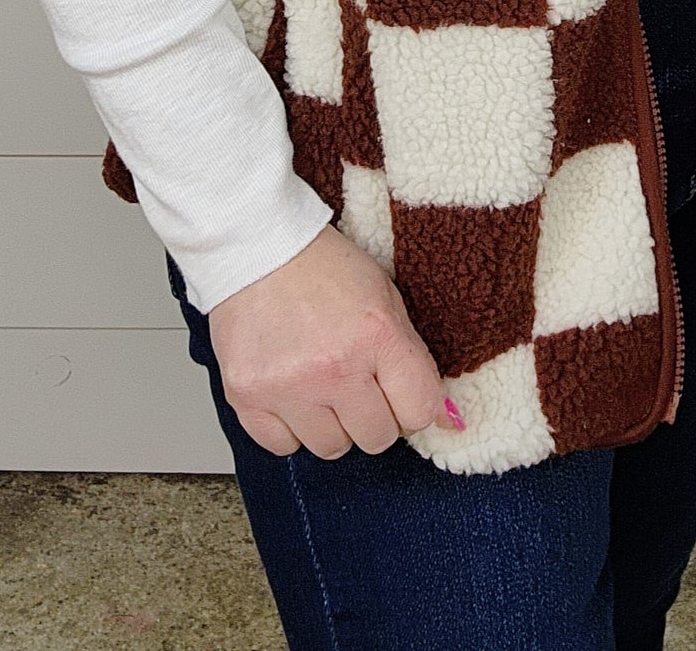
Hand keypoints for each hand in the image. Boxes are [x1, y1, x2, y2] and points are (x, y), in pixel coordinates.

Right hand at [207, 221, 464, 457]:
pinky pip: (282, 446)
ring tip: (318, 381)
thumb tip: (449, 422)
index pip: (419, 412)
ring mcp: (288, 386)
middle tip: (356, 381)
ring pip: (331, 448)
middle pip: (377, 438)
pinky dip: (289, 427)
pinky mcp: (247, 396)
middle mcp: (334, 367)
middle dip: (373, 414)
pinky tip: (289, 390)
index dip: (413, 404)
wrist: (258, 247)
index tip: (399, 391)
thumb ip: (414, 360)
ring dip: (331, 422)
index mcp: (376, 335)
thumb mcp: (385, 298)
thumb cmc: (324, 268)